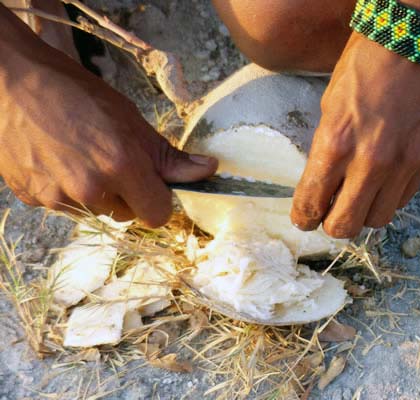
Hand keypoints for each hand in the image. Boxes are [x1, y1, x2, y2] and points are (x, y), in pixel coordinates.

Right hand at [0, 9, 216, 226]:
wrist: (12, 82)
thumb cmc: (75, 93)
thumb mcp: (130, 119)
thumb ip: (168, 155)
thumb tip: (208, 170)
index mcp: (120, 166)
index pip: (158, 214)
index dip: (160, 201)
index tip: (154, 185)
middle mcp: (91, 189)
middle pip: (128, 214)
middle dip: (128, 194)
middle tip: (113, 161)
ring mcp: (58, 198)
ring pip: (96, 211)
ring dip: (98, 194)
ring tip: (82, 156)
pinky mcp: (33, 199)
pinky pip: (66, 206)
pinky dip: (68, 190)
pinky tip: (59, 160)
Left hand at [291, 32, 419, 237]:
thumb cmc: (368, 62)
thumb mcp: (331, 102)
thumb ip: (327, 147)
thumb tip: (325, 178)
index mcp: (336, 142)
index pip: (312, 202)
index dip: (303, 217)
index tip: (302, 218)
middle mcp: (370, 161)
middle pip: (345, 225)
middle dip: (331, 224)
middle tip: (328, 214)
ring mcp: (402, 164)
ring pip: (377, 220)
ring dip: (363, 214)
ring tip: (358, 196)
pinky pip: (403, 200)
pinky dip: (388, 198)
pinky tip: (382, 182)